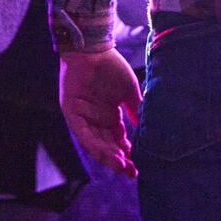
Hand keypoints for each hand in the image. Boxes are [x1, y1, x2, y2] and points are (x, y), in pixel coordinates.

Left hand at [59, 48, 141, 177]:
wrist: (93, 48)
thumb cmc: (111, 67)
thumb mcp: (129, 92)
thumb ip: (136, 110)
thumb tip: (149, 131)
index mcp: (110, 116)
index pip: (118, 141)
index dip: (127, 154)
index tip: (138, 166)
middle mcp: (96, 120)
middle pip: (107, 146)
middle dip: (119, 160)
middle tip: (131, 172)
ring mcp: (83, 118)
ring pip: (95, 143)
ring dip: (107, 156)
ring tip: (121, 165)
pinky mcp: (71, 112)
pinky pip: (82, 133)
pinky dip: (94, 144)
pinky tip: (106, 153)